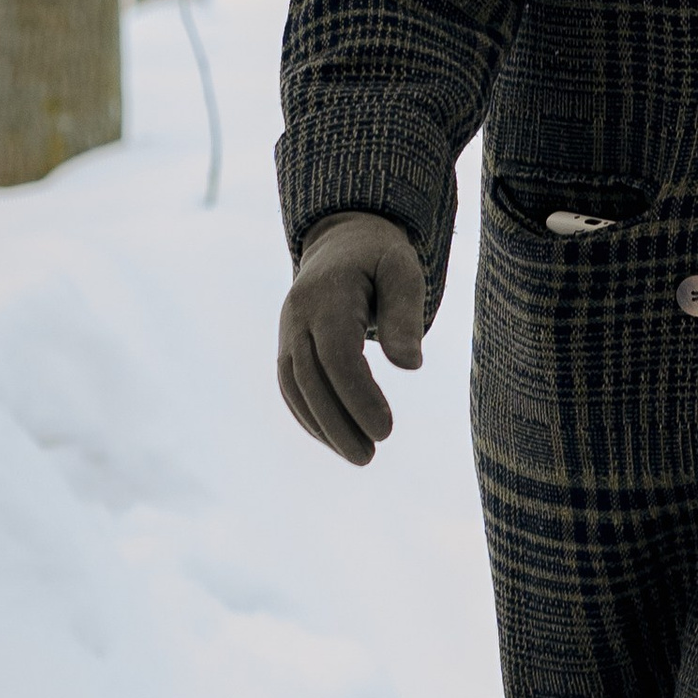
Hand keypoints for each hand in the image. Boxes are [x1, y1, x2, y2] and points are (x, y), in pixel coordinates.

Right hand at [278, 213, 427, 463]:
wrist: (342, 241)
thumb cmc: (381, 258)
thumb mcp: (403, 272)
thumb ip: (406, 315)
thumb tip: (410, 366)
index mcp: (328, 296)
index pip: (338, 356)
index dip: (358, 396)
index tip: (385, 430)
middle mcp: (298, 316)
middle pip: (310, 378)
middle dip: (338, 423)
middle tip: (370, 456)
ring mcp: (288, 331)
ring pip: (295, 388)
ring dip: (322, 427)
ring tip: (360, 456)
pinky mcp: (287, 345)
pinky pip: (291, 387)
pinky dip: (310, 416)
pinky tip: (336, 440)